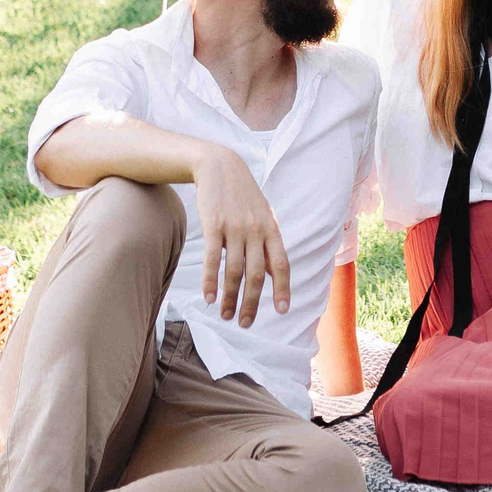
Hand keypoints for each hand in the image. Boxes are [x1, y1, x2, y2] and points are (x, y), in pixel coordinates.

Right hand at [191, 145, 290, 324]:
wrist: (220, 167)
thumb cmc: (243, 197)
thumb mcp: (263, 216)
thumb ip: (268, 244)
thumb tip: (272, 275)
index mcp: (272, 230)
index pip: (281, 265)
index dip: (282, 289)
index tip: (282, 311)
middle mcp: (256, 231)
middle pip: (256, 275)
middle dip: (252, 303)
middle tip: (245, 324)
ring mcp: (235, 228)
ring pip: (234, 271)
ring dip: (230, 298)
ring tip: (226, 315)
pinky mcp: (213, 225)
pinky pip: (213, 259)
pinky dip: (211, 281)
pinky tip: (208, 297)